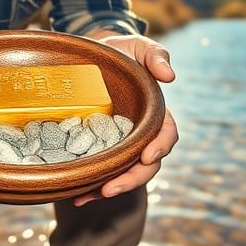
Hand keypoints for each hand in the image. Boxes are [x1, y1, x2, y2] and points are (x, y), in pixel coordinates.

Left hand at [72, 31, 179, 206]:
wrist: (90, 55)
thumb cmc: (120, 51)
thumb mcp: (137, 48)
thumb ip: (156, 55)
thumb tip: (170, 76)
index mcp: (155, 113)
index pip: (166, 135)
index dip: (160, 147)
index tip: (147, 156)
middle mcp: (139, 133)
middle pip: (145, 164)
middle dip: (131, 179)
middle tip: (110, 189)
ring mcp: (118, 143)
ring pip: (121, 172)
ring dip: (107, 188)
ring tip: (87, 198)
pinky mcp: (98, 147)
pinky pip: (98, 170)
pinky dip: (89, 186)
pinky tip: (75, 195)